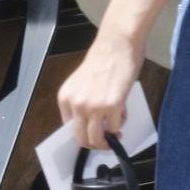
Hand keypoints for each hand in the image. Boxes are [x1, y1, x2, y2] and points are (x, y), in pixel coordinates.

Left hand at [58, 29, 145, 150]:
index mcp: (65, 98)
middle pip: (81, 139)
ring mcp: (93, 107)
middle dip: (95, 144)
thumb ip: (84, 101)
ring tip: (116, 134)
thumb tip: (93, 122)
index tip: (93, 135)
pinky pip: (114, 128)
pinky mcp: (112, 107)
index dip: (83, 134)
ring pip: (97, 139)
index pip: (69, 128)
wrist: (117, 44)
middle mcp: (76, 105)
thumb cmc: (104, 59)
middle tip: (106, 143)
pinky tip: (123, 113)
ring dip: (107, 142)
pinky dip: (120, 125)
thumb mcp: (82, 83)